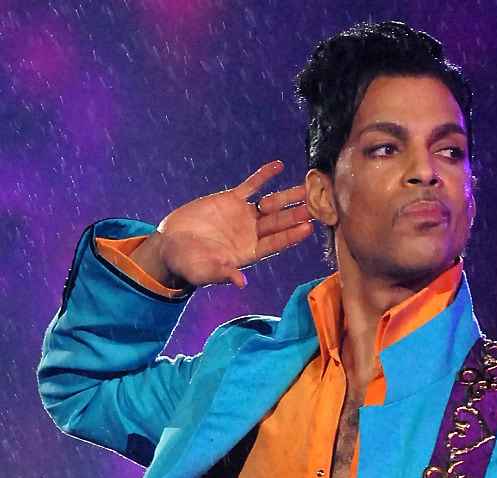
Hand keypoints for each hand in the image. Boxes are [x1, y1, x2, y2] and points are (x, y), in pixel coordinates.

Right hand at [132, 161, 313, 288]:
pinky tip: (278, 166)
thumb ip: (224, 274)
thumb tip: (241, 282)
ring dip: (287, 196)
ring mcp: (243, 216)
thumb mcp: (205, 271)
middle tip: (315, 205)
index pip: (276, 243)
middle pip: (279, 223)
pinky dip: (263, 176)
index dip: (291, 235)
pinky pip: (251, 186)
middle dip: (296, 214)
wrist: (172, 246)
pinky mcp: (231, 201)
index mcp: (250, 252)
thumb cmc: (189, 264)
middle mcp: (252, 234)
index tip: (307, 227)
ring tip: (306, 187)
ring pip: (271, 204)